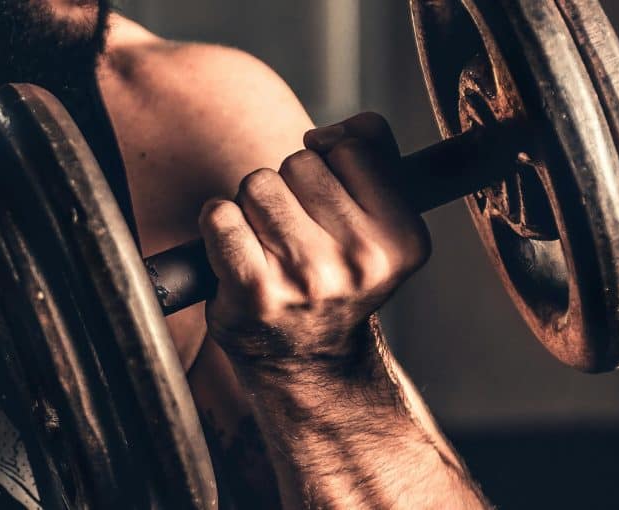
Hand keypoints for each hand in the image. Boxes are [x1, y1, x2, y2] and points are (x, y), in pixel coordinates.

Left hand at [198, 113, 430, 373]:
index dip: (330, 165)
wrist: (306, 361)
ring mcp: (306, 277)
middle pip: (298, 163)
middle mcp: (361, 260)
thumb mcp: (379, 221)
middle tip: (295, 235)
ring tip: (268, 247)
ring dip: (252, 207)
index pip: (351, 146)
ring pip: (256, 184)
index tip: (328, 203)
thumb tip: (328, 133)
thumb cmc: (335, 276)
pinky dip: (217, 225)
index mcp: (402, 238)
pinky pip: (219, 215)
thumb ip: (373, 152)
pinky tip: (235, 254)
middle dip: (289, 188)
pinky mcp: (254, 290)